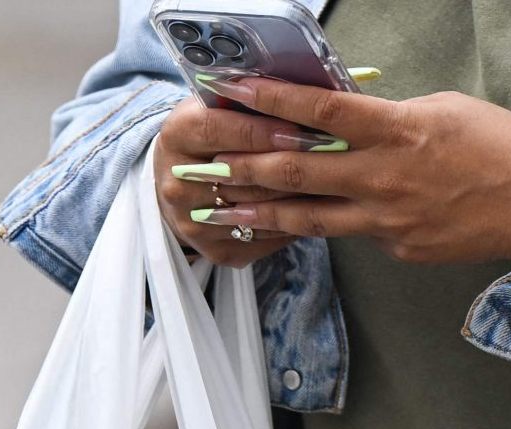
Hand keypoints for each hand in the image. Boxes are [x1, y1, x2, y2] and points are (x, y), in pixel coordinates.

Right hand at [153, 94, 326, 267]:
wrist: (182, 185)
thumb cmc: (212, 138)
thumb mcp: (216, 109)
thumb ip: (244, 104)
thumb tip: (297, 93)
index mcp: (176, 135)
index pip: (218, 130)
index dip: (261, 130)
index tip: (301, 128)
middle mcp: (177, 183)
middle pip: (242, 176)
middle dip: (290, 167)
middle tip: (332, 158)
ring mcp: (193, 223)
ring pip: (257, 213)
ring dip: (298, 200)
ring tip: (334, 185)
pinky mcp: (215, 252)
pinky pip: (265, 240)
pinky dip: (294, 226)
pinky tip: (320, 213)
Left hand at [188, 77, 510, 283]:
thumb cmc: (502, 150)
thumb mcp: (442, 110)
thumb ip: (390, 116)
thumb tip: (349, 117)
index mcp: (397, 132)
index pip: (318, 114)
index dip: (268, 101)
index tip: (229, 90)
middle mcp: (385, 180)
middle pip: (299, 173)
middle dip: (245, 167)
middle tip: (202, 164)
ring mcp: (391, 222)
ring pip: (313, 218)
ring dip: (264, 214)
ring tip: (224, 210)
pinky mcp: (402, 249)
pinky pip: (358, 233)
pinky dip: (332, 224)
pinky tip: (306, 222)